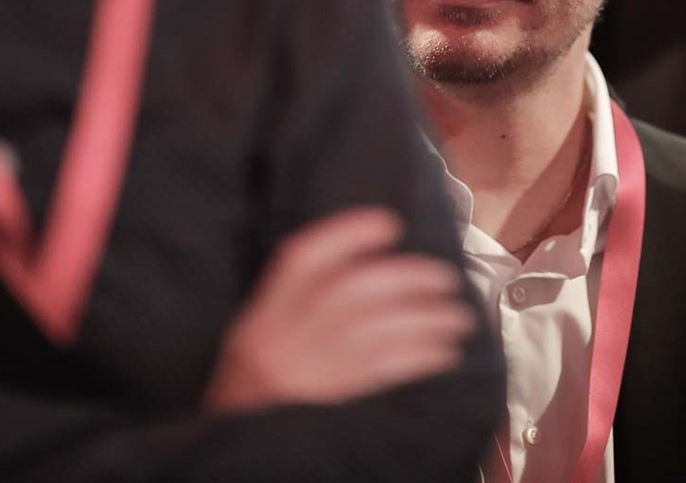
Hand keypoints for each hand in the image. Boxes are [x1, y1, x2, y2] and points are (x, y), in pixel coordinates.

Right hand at [203, 206, 477, 411]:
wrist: (228, 460)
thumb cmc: (248, 396)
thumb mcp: (252, 342)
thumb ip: (291, 308)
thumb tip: (360, 269)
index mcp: (262, 319)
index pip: (301, 260)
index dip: (347, 235)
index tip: (388, 225)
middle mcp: (283, 341)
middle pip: (353, 290)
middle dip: (408, 278)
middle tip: (444, 279)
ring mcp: (308, 374)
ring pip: (378, 330)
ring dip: (428, 320)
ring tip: (457, 318)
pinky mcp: (332, 406)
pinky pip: (385, 371)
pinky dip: (421, 356)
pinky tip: (444, 353)